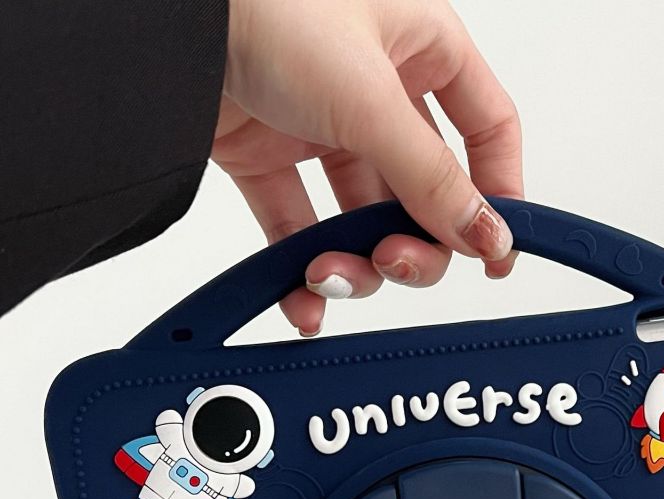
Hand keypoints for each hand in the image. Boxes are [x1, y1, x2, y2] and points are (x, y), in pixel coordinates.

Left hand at [214, 0, 521, 334]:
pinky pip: (301, 226)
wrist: (157, 15)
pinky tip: (304, 297)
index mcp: (423, 49)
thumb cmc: (267, 5)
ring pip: (363, 219)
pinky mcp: (268, 154)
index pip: (487, 132)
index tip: (495, 254)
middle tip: (396, 262)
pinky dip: (302, 268)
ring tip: (329, 276)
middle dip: (415, 243)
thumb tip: (486, 234)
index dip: (498, 194)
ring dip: (355, 264)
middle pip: (425, 194)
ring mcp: (322, 124)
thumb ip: (432, 177)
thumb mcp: (370, 98)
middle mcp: (378, 90)